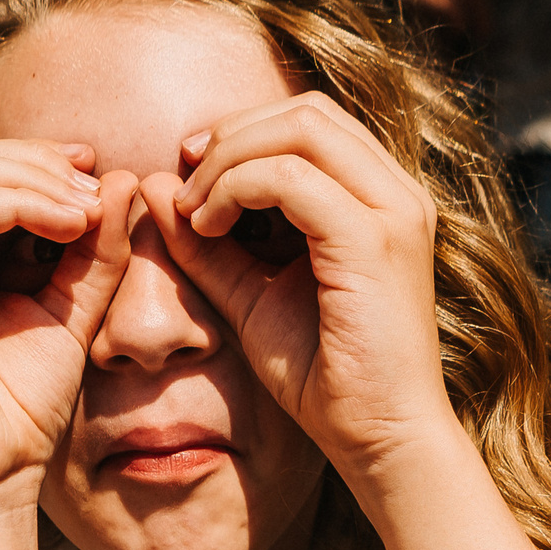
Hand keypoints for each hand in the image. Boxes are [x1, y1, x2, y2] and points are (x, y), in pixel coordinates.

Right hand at [0, 141, 135, 509]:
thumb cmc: (20, 409)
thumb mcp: (70, 311)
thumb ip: (93, 251)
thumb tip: (117, 179)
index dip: (37, 161)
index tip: (97, 171)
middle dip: (36, 162)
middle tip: (94, 182)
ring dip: (32, 181)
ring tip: (86, 210)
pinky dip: (16, 205)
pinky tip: (66, 226)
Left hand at [151, 92, 453, 477]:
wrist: (379, 438)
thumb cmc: (326, 376)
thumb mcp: (253, 296)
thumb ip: (209, 244)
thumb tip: (153, 187)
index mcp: (381, 199)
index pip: (310, 120)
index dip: (242, 131)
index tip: (190, 172)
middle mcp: (397, 193)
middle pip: (306, 111)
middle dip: (232, 135)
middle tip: (184, 177)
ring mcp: (393, 212)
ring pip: (300, 129)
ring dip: (230, 159)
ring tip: (194, 210)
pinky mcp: (374, 241)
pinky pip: (292, 178)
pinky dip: (238, 189)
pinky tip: (209, 228)